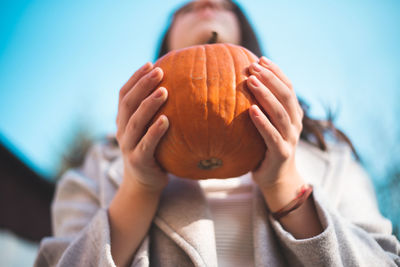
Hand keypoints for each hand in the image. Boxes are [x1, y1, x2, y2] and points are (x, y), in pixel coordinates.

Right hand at [116, 62, 168, 193]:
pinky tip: (166, 120)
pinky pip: (146, 144)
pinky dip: (154, 131)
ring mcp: (128, 146)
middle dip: (142, 85)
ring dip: (148, 104)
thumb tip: (180, 89)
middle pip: (128, 104)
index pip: (124, 94)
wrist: (143, 184)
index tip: (150, 63)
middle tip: (159, 71)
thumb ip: (154, 113)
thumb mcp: (148, 131)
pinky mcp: (138, 161)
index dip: (135, 78)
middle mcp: (121, 131)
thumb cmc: (152, 152)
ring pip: (135, 122)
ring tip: (164, 90)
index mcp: (122, 121)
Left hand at [246, 57, 303, 192]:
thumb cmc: (266, 147)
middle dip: (271, 78)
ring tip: (252, 81)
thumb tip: (240, 86)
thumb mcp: (267, 124)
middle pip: (286, 95)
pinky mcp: (281, 152)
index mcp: (293, 114)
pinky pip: (271, 135)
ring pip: (280, 112)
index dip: (276, 72)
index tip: (260, 59)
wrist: (277, 178)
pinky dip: (262, 121)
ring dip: (266, 95)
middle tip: (254, 66)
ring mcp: (290, 138)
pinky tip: (251, 109)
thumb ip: (261, 107)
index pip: (288, 87)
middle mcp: (295, 123)